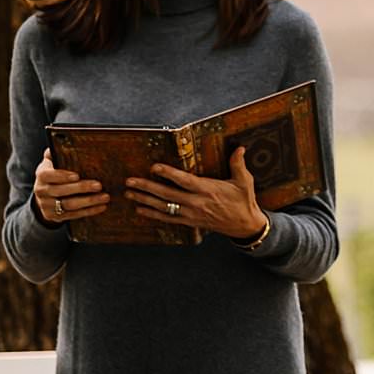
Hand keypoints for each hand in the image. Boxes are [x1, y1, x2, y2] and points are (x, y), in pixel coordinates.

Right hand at [33, 147, 108, 223]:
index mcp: (41, 175)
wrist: (43, 198)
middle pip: (62, 191)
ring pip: (70, 205)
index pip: (49, 175)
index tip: (77, 175)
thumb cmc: (52, 175)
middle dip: (82, 188)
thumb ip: (54, 154)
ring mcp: (48, 206)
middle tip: (99, 185)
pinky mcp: (56, 217)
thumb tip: (60, 139)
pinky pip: (74, 215)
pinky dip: (89, 211)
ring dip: (89, 201)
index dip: (62, 176)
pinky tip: (102, 206)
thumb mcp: (50, 163)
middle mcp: (42, 191)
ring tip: (105, 197)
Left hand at [124, 147, 267, 239]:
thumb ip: (238, 164)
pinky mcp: (190, 222)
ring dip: (145, 200)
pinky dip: (153, 215)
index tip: (154, 167)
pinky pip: (168, 219)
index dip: (169, 174)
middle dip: (147, 187)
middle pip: (167, 195)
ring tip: (129, 194)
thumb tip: (240, 147)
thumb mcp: (244, 181)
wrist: (245, 226)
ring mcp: (192, 214)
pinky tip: (140, 210)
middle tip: (130, 181)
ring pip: (164, 207)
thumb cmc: (243, 201)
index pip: (184, 181)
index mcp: (208, 190)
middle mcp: (197, 203)